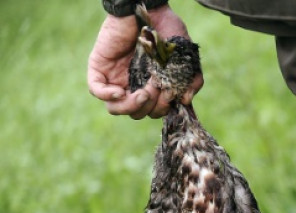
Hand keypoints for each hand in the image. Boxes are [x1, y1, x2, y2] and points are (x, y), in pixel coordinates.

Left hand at [87, 5, 202, 118]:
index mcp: (152, 84)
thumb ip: (191, 80)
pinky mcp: (100, 66)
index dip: (162, 109)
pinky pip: (97, 90)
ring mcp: (115, 76)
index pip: (153, 111)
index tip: (168, 93)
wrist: (148, 7)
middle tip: (155, 88)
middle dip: (149, 107)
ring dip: (131, 106)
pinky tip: (120, 91)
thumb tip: (184, 101)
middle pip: (136, 113)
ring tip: (142, 93)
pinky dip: (108, 96)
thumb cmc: (167, 29)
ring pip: (116, 108)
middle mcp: (133, 83)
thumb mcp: (186, 57)